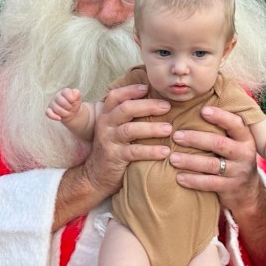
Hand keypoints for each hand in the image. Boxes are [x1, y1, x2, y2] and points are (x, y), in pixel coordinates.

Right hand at [46, 87, 82, 121]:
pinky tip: (59, 118)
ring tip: (68, 113)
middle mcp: (57, 96)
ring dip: (65, 113)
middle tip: (71, 108)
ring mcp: (52, 103)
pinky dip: (53, 116)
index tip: (74, 101)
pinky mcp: (49, 110)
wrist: (73, 113)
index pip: (66, 92)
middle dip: (69, 107)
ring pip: (56, 108)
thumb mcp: (78, 98)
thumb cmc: (74, 104)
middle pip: (61, 101)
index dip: (71, 98)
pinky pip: (48, 113)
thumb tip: (73, 96)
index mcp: (64, 92)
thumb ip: (77, 93)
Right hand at [81, 83, 172, 198]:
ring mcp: (108, 141)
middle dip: (148, 106)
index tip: (148, 88)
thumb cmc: (114, 150)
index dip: (131, 90)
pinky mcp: (114, 157)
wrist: (96, 176)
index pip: (115, 96)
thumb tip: (156, 103)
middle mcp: (105, 125)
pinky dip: (151, 151)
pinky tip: (165, 151)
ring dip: (151, 128)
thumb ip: (129, 118)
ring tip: (169, 129)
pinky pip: (134, 152)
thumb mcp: (116, 131)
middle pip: (125, 109)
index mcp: (106, 116)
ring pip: (130, 129)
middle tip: (167, 107)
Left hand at [169, 104, 260, 214]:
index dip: (220, 116)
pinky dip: (193, 180)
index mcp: (245, 139)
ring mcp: (238, 172)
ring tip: (173, 158)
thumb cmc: (233, 159)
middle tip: (176, 136)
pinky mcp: (230, 187)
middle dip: (196, 139)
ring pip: (212, 165)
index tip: (203, 110)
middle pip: (219, 143)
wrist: (247, 191)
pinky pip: (210, 183)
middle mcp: (244, 154)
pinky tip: (179, 177)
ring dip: (190, 161)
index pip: (235, 124)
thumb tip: (197, 106)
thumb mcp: (235, 143)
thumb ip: (222, 129)